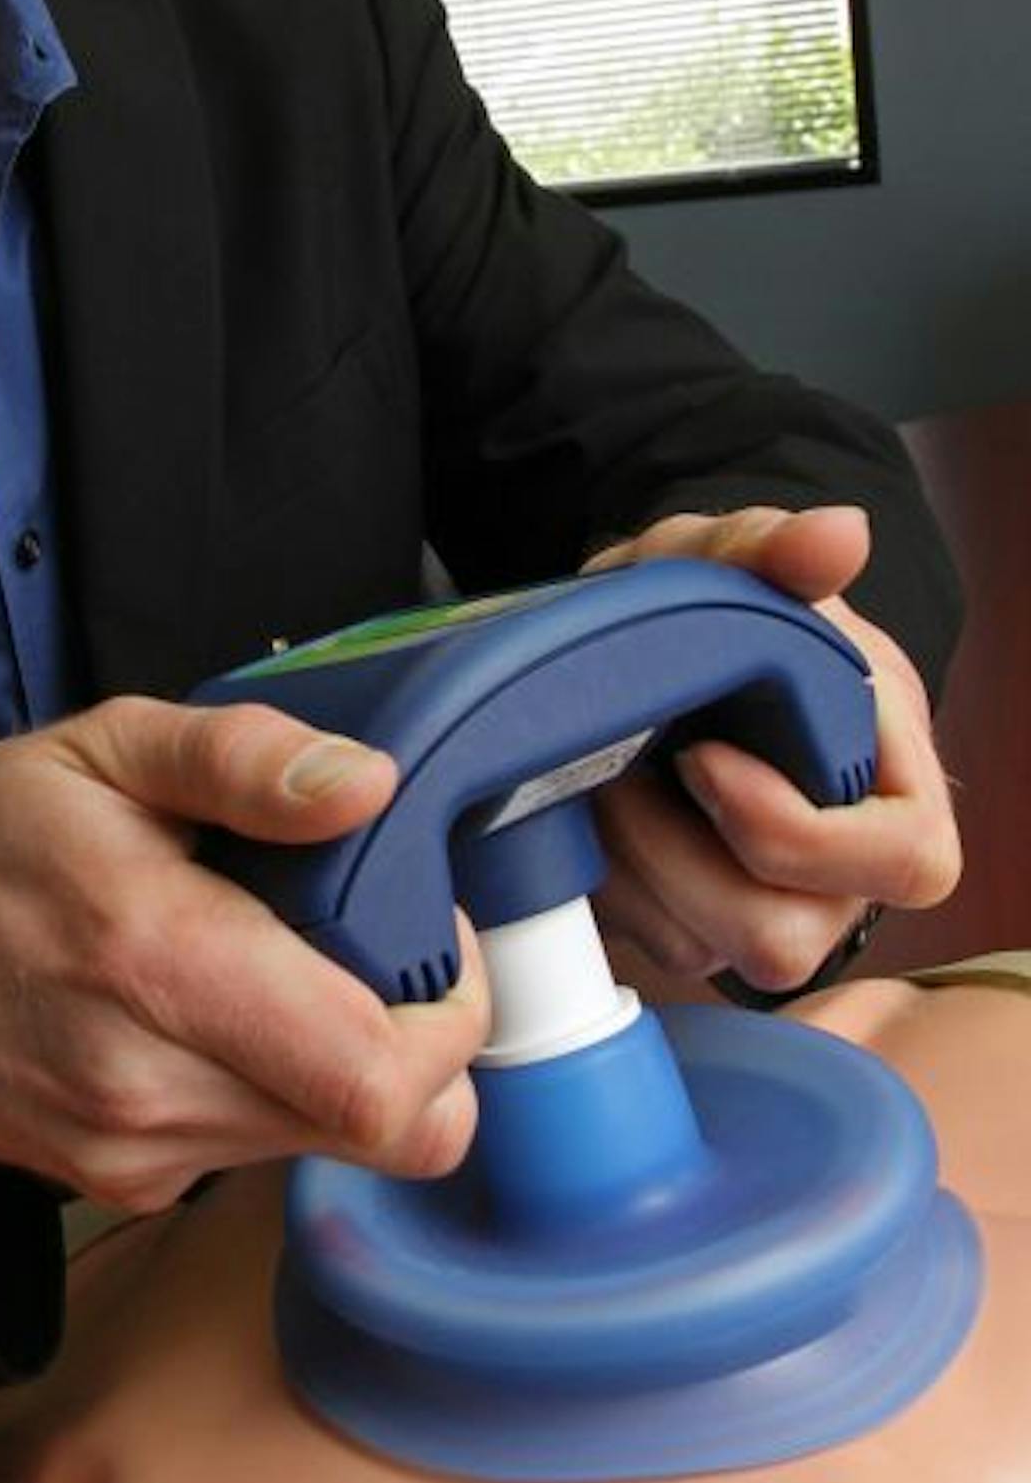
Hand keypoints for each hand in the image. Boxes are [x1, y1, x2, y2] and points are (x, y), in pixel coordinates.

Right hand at [0, 696, 485, 1213]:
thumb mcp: (105, 749)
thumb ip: (243, 760)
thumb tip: (368, 789)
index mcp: (162, 962)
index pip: (383, 1076)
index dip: (454, 1016)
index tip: (428, 937)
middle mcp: (151, 1081)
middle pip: (384, 1127)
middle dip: (417, 1043)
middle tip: (380, 956)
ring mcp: (135, 1149)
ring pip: (328, 1146)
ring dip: (343, 1068)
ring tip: (284, 975)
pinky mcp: (124, 1182)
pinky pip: (257, 1152)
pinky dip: (272, 1093)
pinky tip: (217, 1021)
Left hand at [582, 506, 959, 994]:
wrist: (652, 649)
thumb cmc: (724, 612)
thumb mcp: (729, 562)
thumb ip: (773, 547)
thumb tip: (839, 535)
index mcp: (895, 792)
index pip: (906, 858)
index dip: (797, 828)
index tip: (700, 757)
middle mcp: (839, 877)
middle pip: (783, 936)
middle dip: (674, 854)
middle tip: (618, 768)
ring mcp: (762, 915)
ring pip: (696, 948)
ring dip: (622, 864)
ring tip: (591, 777)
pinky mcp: (687, 932)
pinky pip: (637, 947)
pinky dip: (593, 882)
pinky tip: (576, 812)